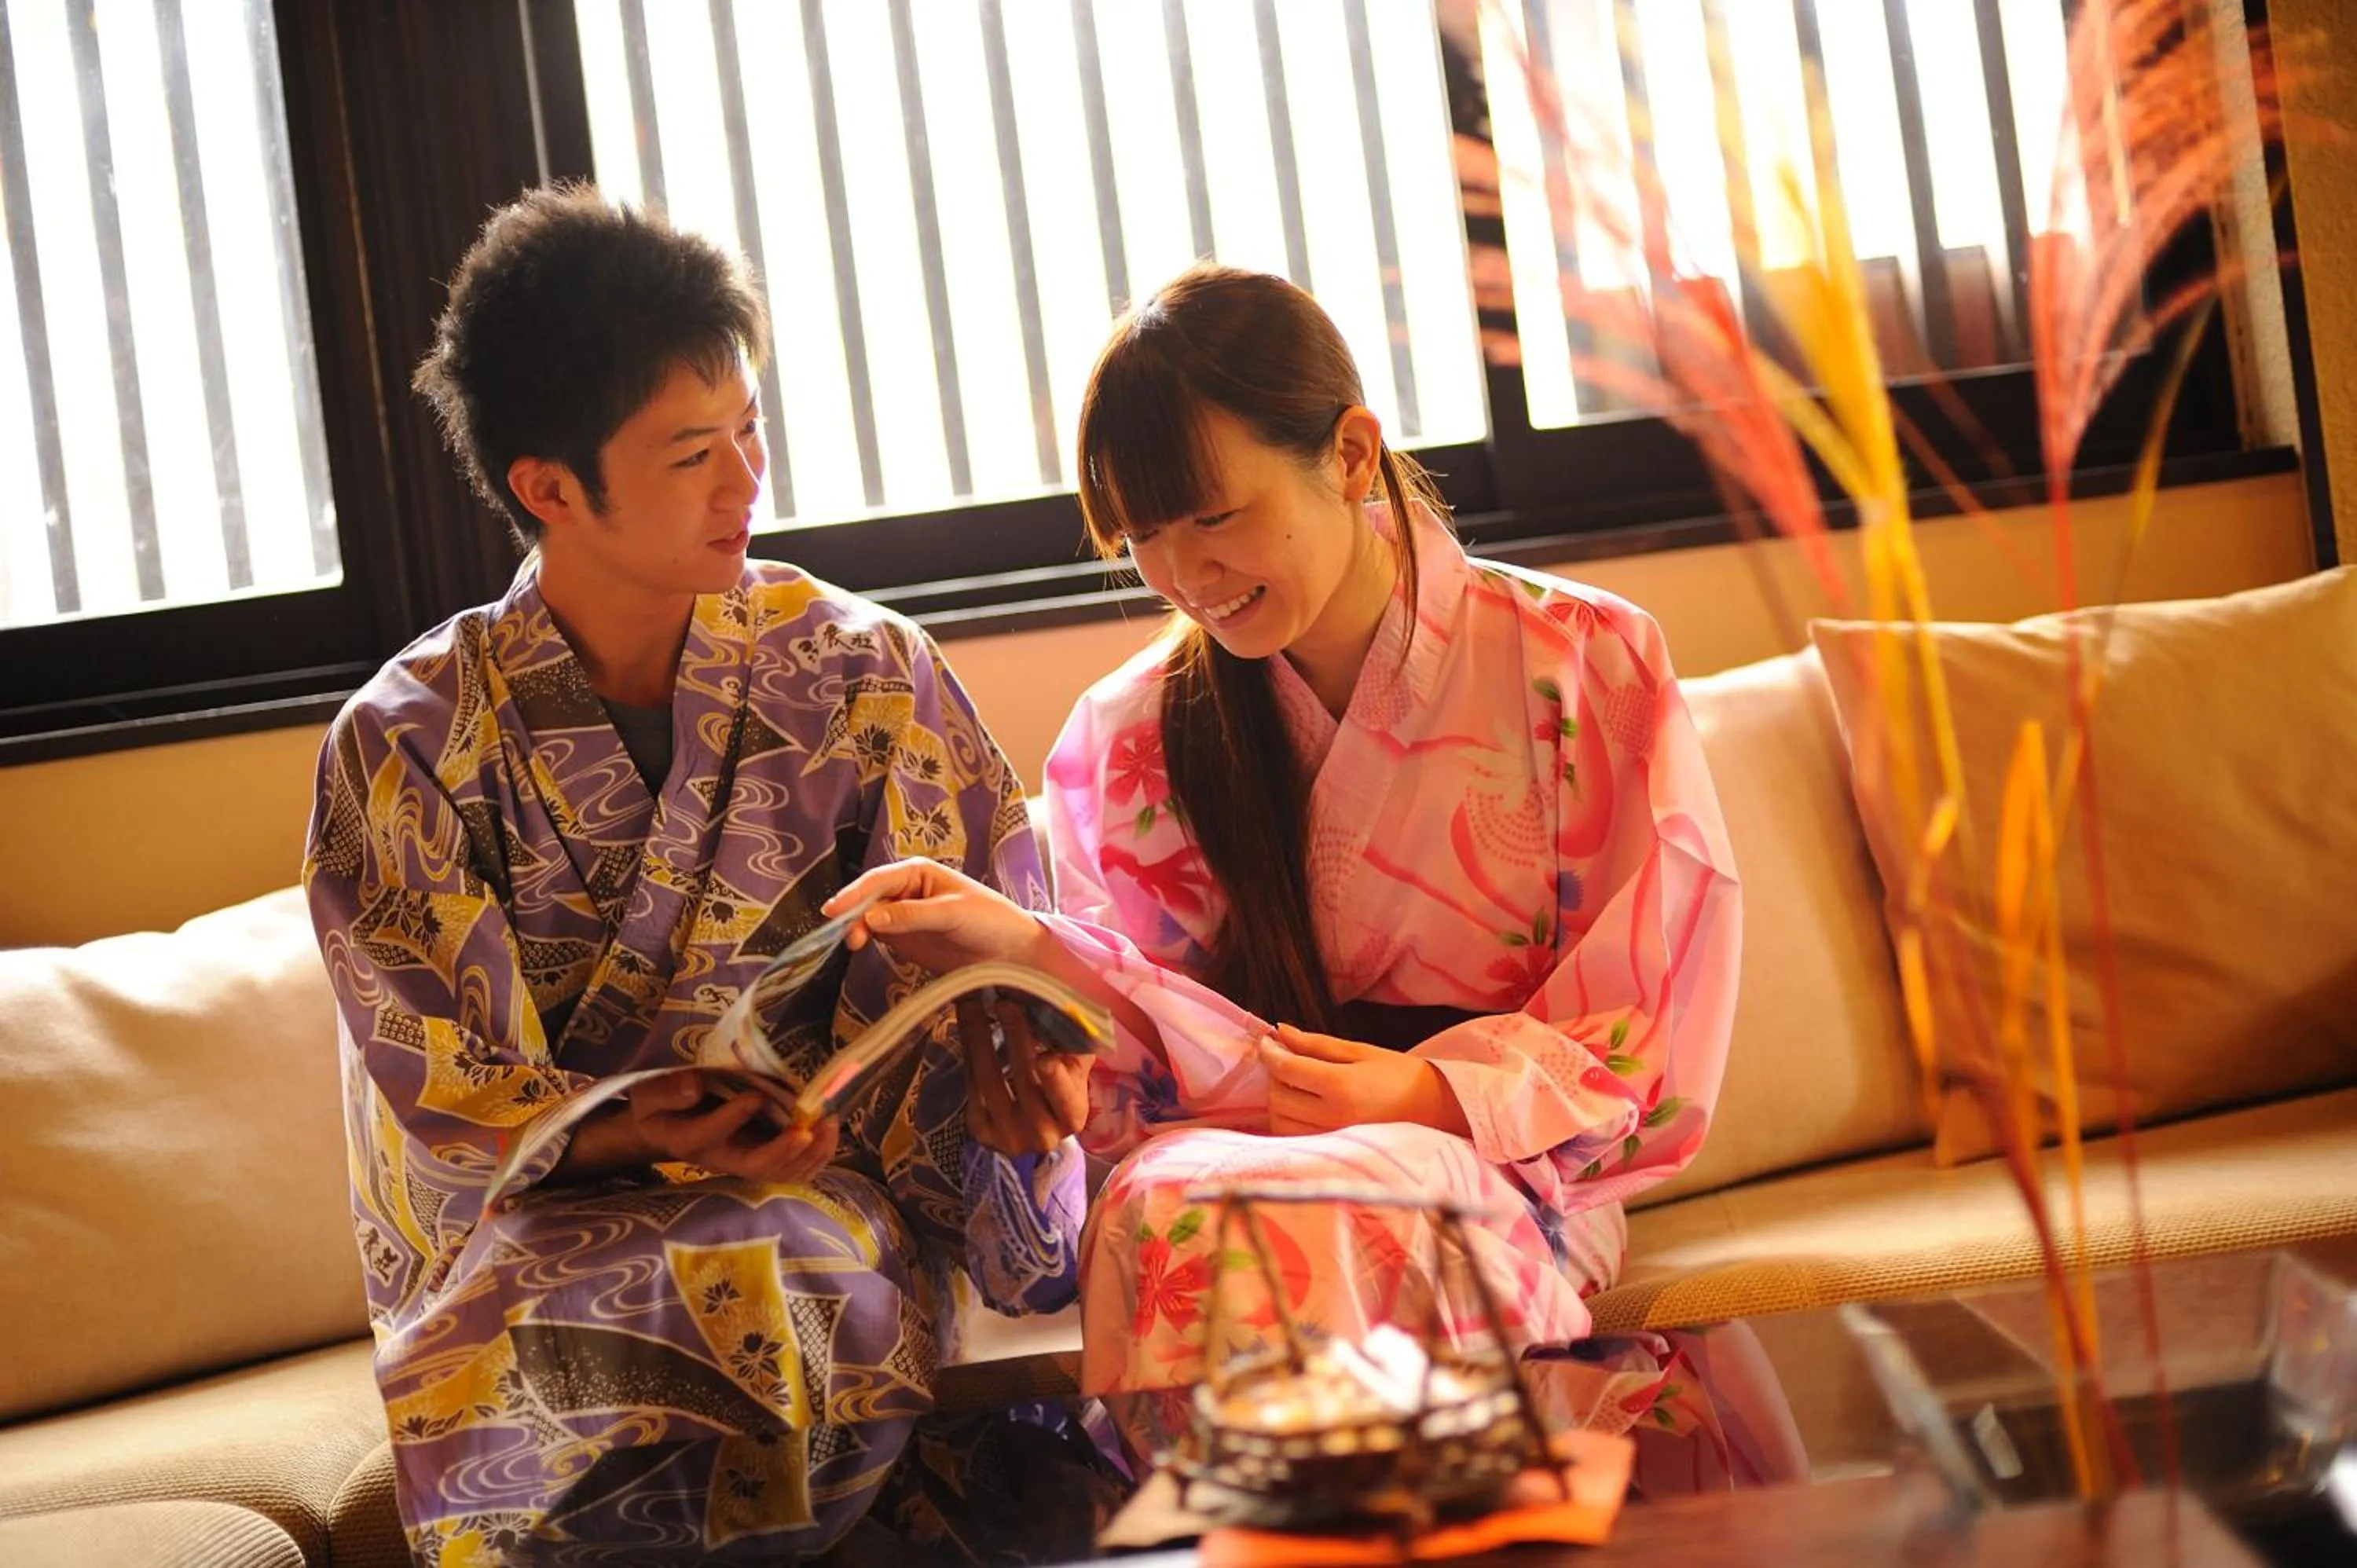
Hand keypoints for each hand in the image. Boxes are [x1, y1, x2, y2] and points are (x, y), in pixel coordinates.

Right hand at [624, 1071, 841, 1182]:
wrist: (668, 1126)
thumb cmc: (660, 1105)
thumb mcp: (650, 1093)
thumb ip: (668, 1091)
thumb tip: (693, 1087)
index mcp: (688, 1139)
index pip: (708, 1136)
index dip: (732, 1118)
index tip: (755, 1095)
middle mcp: (720, 1158)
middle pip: (754, 1167)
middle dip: (783, 1151)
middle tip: (808, 1130)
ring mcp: (744, 1162)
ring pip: (779, 1173)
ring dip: (808, 1154)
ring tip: (828, 1124)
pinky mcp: (763, 1159)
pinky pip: (793, 1170)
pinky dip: (816, 1156)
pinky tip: (829, 1131)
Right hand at [825, 858, 1048, 973]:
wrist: (1011, 951)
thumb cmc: (989, 919)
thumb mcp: (952, 913)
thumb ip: (912, 915)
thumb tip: (872, 918)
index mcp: (917, 872)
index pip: (879, 881)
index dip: (855, 894)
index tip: (834, 910)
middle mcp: (905, 891)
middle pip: (868, 899)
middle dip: (852, 913)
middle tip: (843, 933)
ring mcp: (902, 915)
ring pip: (868, 918)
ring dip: (856, 928)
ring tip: (854, 944)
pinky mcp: (904, 939)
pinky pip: (877, 935)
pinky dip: (864, 939)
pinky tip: (859, 947)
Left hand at [958, 995, 1089, 1155]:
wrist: (1035, 1129)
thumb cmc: (1060, 1090)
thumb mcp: (1075, 1070)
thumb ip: (1074, 1045)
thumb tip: (1061, 1005)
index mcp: (1071, 1116)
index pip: (1064, 1098)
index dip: (1054, 1079)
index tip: (1045, 1055)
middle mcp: (1041, 1133)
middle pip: (1024, 1080)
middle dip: (1015, 1036)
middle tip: (1005, 1002)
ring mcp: (1007, 1134)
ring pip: (989, 1080)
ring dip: (980, 1036)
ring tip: (973, 1004)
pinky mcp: (981, 1129)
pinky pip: (971, 1085)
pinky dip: (969, 1052)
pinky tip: (967, 1026)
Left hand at [1257, 1023, 1471, 1137]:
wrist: (1435, 1110)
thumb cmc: (1400, 1075)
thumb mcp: (1360, 1051)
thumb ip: (1316, 1044)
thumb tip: (1280, 1031)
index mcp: (1341, 1087)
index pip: (1288, 1069)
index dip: (1270, 1053)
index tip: (1267, 1042)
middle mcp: (1333, 1117)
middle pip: (1278, 1096)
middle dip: (1275, 1074)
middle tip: (1285, 1059)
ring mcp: (1331, 1139)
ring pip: (1280, 1121)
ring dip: (1278, 1099)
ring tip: (1294, 1082)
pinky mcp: (1332, 1153)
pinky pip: (1292, 1138)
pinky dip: (1286, 1120)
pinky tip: (1299, 1105)